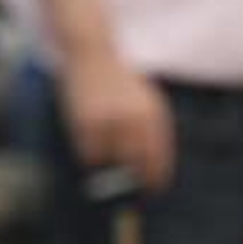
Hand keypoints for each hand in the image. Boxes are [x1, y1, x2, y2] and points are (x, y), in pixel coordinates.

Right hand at [58, 54, 174, 190]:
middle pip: (135, 165)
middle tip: (130, 189)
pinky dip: (90, 156)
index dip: (156, 178)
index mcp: (153, 116)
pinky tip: (92, 147)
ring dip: (109, 167)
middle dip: (134, 180)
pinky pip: (88, 153)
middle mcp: (132, 120)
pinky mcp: (84, 121)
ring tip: (108, 161)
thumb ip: (154, 132)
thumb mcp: (149, 102)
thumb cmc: (124, 82)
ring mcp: (107, 120)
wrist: (93, 53)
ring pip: (110, 162)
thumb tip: (155, 167)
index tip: (154, 190)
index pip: (158, 158)